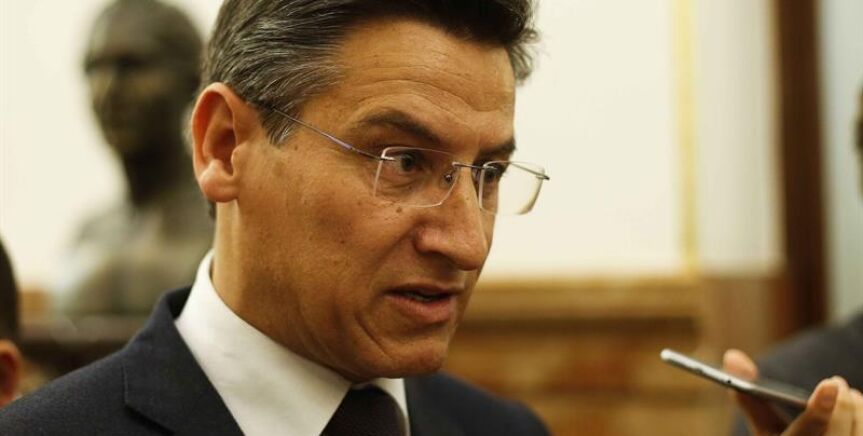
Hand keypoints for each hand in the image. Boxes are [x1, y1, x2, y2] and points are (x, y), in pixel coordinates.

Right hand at [723, 349, 862, 435]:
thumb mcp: (764, 427)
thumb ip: (749, 395)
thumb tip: (732, 356)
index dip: (820, 412)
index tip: (830, 385)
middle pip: (834, 435)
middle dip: (841, 406)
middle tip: (835, 382)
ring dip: (857, 412)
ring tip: (849, 394)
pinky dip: (861, 422)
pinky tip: (856, 408)